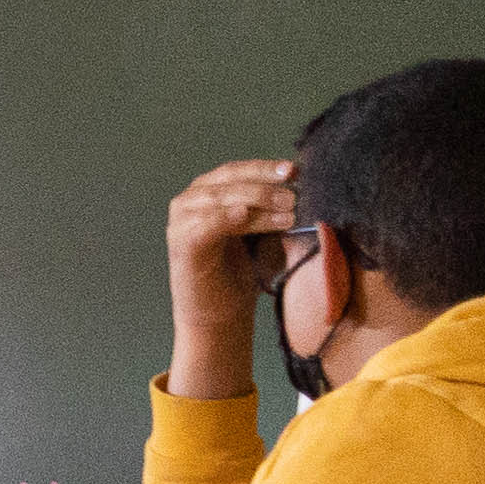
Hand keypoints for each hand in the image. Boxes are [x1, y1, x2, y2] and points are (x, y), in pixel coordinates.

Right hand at [165, 158, 293, 398]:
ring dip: (254, 201)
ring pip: (219, 199)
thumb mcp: (261, 233)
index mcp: (209, 195)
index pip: (238, 171)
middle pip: (228, 180)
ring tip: (286, 212)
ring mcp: (181, 222)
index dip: (266, 168)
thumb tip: (303, 189)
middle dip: (264, 184)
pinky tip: (246, 215)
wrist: (220, 315)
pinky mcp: (182, 245)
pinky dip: (226, 217)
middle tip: (295, 195)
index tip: (296, 171)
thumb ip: (271, 210)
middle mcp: (190, 203)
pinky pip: (205, 224)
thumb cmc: (241, 274)